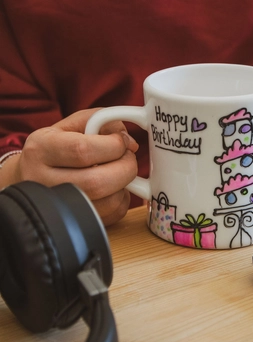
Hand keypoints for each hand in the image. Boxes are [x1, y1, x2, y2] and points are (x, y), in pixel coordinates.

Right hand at [0, 109, 138, 224]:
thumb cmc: (56, 147)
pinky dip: (122, 198)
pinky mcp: (78, 220)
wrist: (32, 175)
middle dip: (125, 167)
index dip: (113, 145)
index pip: (83, 150)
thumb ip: (103, 121)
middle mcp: (45, 181)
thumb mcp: (71, 125)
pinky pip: (113, 213)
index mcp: (41, 150)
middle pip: (97, 181)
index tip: (122, 141)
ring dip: (125, 184)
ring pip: (108, 201)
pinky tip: (112, 187)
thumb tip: (130, 143)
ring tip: (118, 171)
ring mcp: (60, 206)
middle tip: (128, 158)